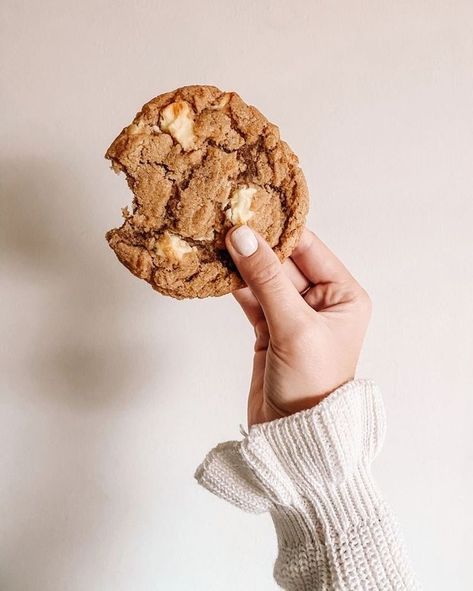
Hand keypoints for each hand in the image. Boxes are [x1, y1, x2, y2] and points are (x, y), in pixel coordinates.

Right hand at [226, 226, 371, 427]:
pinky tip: (216, 268)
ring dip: (241, 263)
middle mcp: (320, 301)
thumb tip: (243, 236)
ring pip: (263, 278)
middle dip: (255, 244)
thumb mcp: (294, 327)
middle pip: (283, 261)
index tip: (248, 208)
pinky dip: (234, 285)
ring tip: (213, 238)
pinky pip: (251, 298)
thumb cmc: (312, 385)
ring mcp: (292, 315)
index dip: (279, 229)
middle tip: (223, 218)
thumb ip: (268, 279)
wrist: (294, 438)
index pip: (309, 249)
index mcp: (343, 295)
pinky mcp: (269, 330)